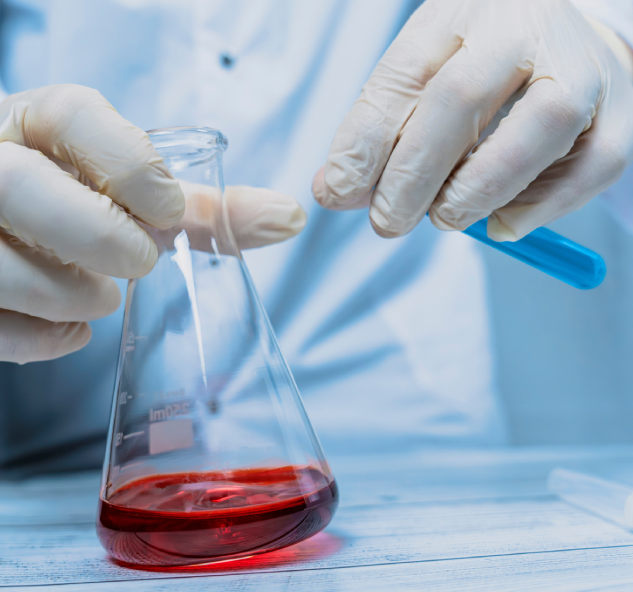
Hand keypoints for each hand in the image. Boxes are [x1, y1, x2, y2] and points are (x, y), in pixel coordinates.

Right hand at [0, 84, 304, 363]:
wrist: (7, 194)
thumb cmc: (85, 188)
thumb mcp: (142, 183)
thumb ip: (211, 206)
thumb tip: (289, 219)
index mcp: (38, 118)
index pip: (73, 117)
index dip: (133, 168)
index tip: (169, 210)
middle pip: (10, 189)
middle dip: (93, 236)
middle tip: (139, 263)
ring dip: (59, 295)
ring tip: (105, 300)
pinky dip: (24, 343)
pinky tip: (71, 334)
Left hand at [313, 0, 632, 240]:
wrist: (565, 40)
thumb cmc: (476, 67)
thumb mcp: (419, 78)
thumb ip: (377, 131)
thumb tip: (335, 192)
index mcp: (460, 13)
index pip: (403, 74)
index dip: (366, 140)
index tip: (339, 190)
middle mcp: (524, 29)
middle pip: (461, 96)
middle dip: (414, 174)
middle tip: (387, 222)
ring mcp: (582, 67)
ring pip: (541, 126)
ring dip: (479, 189)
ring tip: (444, 218)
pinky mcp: (622, 114)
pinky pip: (591, 167)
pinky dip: (539, 207)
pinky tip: (499, 222)